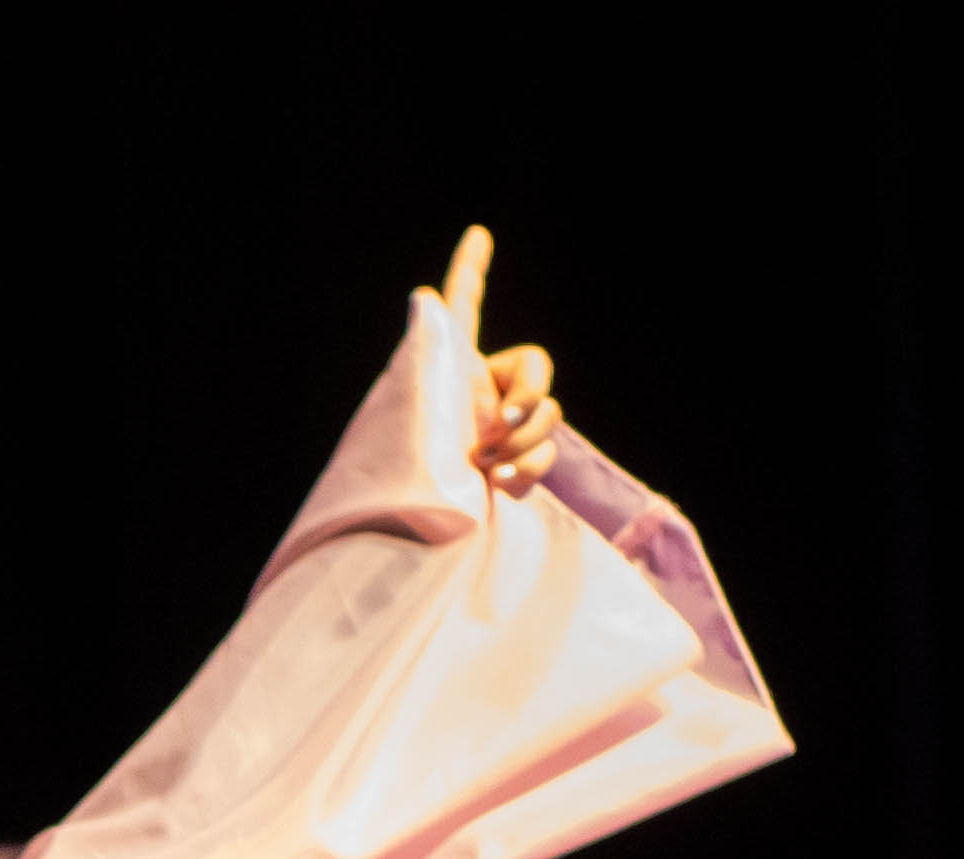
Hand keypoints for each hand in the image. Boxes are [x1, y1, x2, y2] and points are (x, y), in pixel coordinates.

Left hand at [438, 229, 559, 493]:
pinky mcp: (512, 464)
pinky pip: (545, 454)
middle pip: (539, 373)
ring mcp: (502, 429)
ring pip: (550, 416)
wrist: (416, 517)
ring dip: (525, 439)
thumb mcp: (422, 390)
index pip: (465, 306)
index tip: (477, 235)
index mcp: (455, 362)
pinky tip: (498, 481)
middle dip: (529, 398)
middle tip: (494, 427)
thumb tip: (424, 293)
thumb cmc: (413, 453)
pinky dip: (527, 468)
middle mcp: (483, 390)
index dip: (471, 269)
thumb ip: (433, 341)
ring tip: (488, 462)